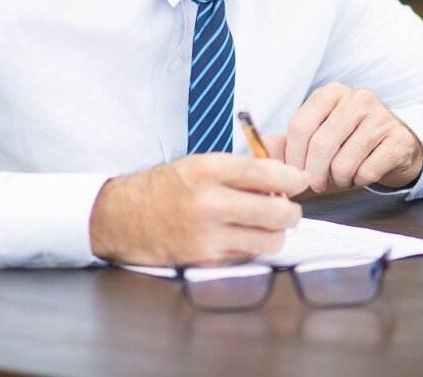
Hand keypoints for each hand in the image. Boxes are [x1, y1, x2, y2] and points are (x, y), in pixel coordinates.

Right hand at [88, 153, 308, 265]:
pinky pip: (249, 256)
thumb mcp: (201, 163)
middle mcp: (210, 203)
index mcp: (209, 170)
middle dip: (291, 211)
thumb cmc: (165, 187)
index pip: (268, 172)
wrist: (120, 217)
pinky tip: (242, 237)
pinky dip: (253, 248)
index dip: (293, 178)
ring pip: (270, 240)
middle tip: (288, 209)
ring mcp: (207, 235)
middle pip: (277, 211)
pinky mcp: (204, 260)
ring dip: (275, 234)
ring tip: (266, 225)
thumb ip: (245, 165)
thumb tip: (287, 162)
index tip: (302, 180)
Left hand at [270, 83, 422, 192]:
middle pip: (321, 144)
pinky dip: (359, 181)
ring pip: (344, 161)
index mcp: (332, 93)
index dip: (292, 157)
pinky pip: (367, 171)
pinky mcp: (398, 139)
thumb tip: (260, 147)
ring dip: (338, 179)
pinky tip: (361, 174)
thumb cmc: (349, 142)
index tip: (294, 173)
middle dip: (314, 173)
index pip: (301, 125)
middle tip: (316, 184)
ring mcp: (382, 117)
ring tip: (342, 176)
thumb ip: (287, 143)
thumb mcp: (317, 136)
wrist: (396, 145)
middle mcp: (358, 98)